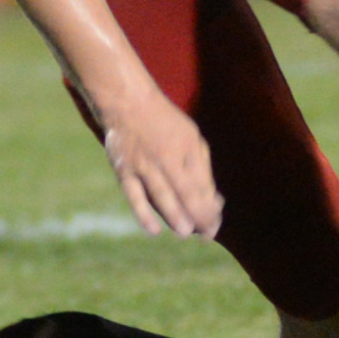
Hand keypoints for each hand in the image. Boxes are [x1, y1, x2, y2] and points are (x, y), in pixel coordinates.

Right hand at [97, 85, 222, 237]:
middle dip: (198, 216)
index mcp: (186, 148)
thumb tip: (213, 201)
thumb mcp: (192, 138)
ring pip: (161, 196)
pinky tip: (153, 230)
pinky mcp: (123, 170)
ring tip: (185, 232)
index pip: (202, 184)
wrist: (127, 102)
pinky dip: (143, 214)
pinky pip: (133, 196)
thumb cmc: (165, 124)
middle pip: (185, 193)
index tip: (215, 224)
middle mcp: (165, 157)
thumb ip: (202, 168)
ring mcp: (143, 165)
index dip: (210, 207)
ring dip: (175, 217)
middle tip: (206, 235)